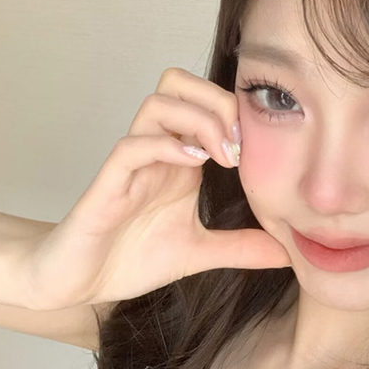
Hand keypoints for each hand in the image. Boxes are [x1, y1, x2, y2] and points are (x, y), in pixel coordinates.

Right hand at [21, 67, 291, 309]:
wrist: (79, 284)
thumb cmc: (130, 258)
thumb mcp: (200, 253)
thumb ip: (242, 248)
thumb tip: (289, 254)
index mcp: (179, 159)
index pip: (206, 101)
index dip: (237, 110)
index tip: (265, 146)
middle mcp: (156, 151)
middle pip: (179, 84)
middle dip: (217, 101)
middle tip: (240, 144)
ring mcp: (130, 164)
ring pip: (156, 104)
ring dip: (196, 120)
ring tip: (222, 156)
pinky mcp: (107, 185)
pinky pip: (130, 146)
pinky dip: (164, 147)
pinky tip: (193, 165)